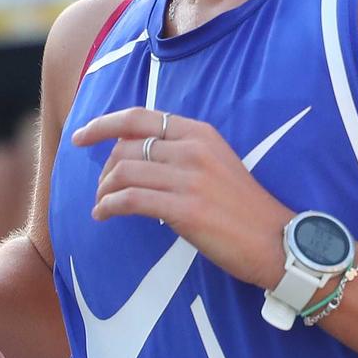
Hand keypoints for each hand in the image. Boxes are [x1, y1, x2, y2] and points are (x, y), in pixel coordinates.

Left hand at [73, 107, 292, 290]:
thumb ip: (181, 153)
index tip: (81, 136)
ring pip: (124, 172)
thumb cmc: (244, 208)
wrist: (277, 240)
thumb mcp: (216, 163)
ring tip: (102, 205)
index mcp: (200, 133)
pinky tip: (104, 216)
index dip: (103, 123)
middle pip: (126, 147)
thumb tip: (135, 155)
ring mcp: (190, 178)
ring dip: (103, 190)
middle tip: (102, 189)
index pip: (139, 117)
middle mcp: (193, 149)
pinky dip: (108, 206)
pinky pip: (130, 199)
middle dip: (104, 168)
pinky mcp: (185, 209)